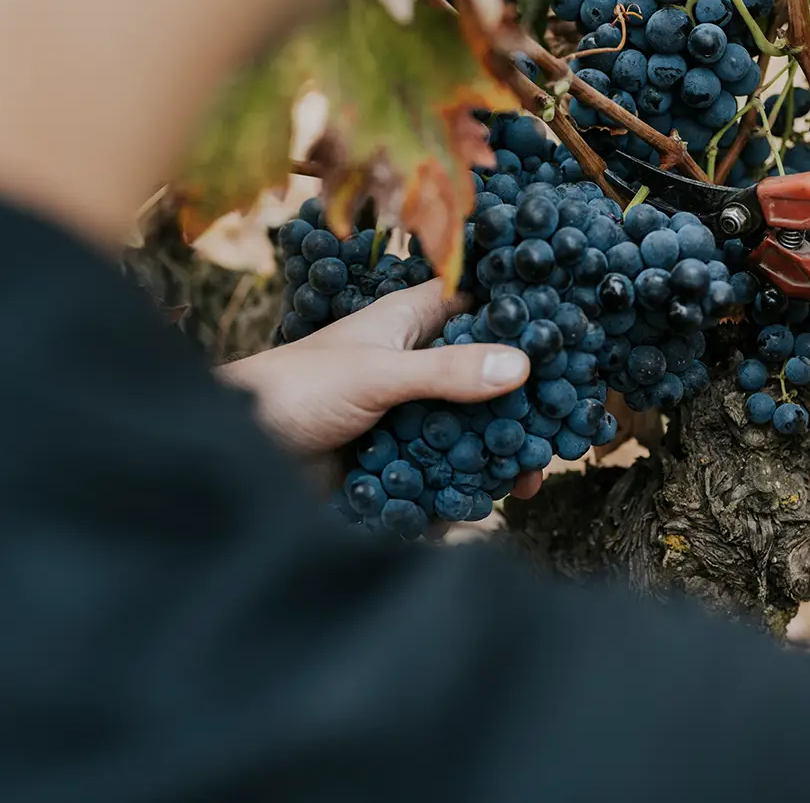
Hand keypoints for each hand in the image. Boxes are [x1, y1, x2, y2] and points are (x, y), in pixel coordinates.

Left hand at [219, 281, 542, 499]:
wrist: (234, 451)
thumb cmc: (295, 389)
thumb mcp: (376, 375)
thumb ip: (446, 373)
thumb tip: (522, 367)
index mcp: (412, 321)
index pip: (483, 309)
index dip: (526, 323)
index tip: (575, 348)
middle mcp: (418, 362)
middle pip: (489, 375)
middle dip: (524, 404)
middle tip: (563, 433)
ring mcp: (410, 412)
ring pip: (473, 426)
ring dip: (500, 450)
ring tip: (528, 479)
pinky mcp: (400, 456)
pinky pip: (446, 467)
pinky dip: (467, 482)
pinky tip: (489, 500)